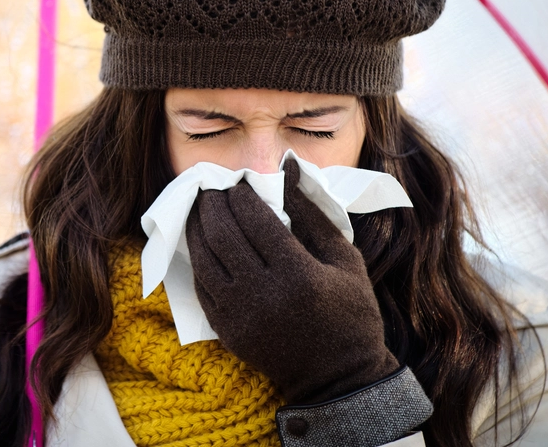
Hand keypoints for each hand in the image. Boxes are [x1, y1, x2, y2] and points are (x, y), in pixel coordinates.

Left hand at [185, 159, 399, 404]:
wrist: (338, 378)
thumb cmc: (350, 313)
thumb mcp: (345, 259)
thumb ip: (313, 213)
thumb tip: (287, 170)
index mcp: (299, 275)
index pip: (256, 221)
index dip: (241, 195)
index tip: (238, 182)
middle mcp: (264, 294)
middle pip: (223, 236)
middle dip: (213, 204)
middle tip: (211, 187)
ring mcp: (241, 315)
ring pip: (204, 260)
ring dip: (197, 228)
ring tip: (200, 208)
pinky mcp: (227, 331)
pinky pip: (201, 287)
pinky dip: (197, 260)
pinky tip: (200, 242)